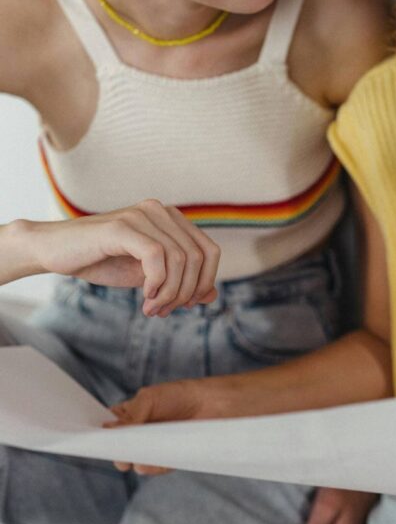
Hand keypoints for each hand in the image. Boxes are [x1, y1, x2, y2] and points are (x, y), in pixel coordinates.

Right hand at [20, 202, 219, 315]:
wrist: (54, 251)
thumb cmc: (101, 260)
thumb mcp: (148, 276)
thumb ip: (180, 282)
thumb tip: (213, 295)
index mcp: (171, 219)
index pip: (210, 251)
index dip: (204, 282)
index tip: (185, 305)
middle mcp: (160, 211)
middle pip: (199, 257)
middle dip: (186, 292)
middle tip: (163, 312)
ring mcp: (142, 215)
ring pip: (180, 258)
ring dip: (170, 292)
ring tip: (151, 309)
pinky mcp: (122, 226)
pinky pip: (157, 256)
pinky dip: (157, 283)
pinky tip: (145, 297)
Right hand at [108, 375, 216, 474]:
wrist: (211, 404)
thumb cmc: (179, 395)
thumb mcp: (149, 399)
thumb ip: (130, 417)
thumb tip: (109, 434)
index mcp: (130, 415)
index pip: (108, 428)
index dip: (100, 433)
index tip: (91, 438)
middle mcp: (139, 433)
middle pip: (118, 446)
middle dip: (114, 449)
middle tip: (112, 450)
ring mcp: (152, 447)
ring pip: (134, 459)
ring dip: (131, 458)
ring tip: (130, 454)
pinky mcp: (167, 459)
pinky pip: (152, 467)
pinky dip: (148, 466)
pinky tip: (143, 463)